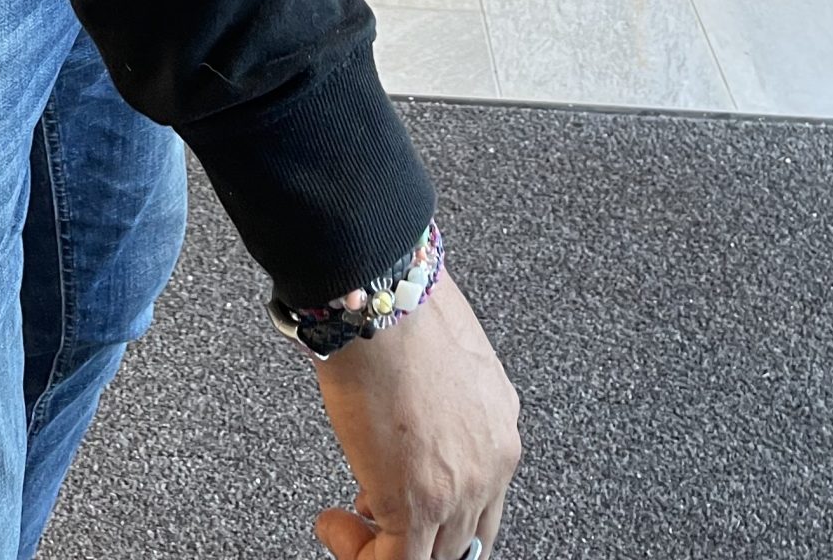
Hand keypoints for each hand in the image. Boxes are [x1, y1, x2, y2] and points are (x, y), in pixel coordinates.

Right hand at [311, 271, 520, 559]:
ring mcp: (462, 487)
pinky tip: (333, 525)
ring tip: (348, 527)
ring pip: (436, 558)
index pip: (482, 495)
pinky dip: (360, 554)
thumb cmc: (399, 301)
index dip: (439, 508)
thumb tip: (405, 403)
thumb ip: (436, 390)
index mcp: (499, 421)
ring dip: (383, 548)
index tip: (395, 494)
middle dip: (414, 533)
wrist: (380, 298)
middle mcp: (493, 460)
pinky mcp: (421, 504)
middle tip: (371, 517)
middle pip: (464, 536)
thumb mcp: (441, 347)